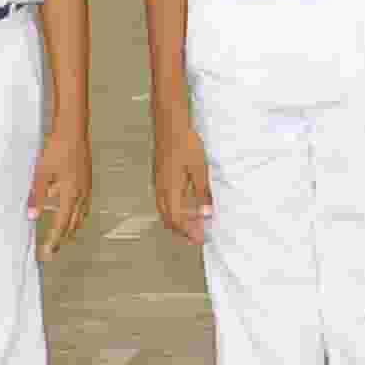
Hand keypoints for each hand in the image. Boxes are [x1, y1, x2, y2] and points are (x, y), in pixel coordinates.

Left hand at [27, 125, 92, 255]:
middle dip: (62, 239)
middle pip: (73, 224)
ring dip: (71, 229)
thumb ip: (37, 197)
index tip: (47, 252)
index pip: (61, 224)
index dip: (53, 239)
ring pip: (81, 216)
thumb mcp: (41, 174)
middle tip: (53, 250)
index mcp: (70, 194)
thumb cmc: (56, 150)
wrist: (73, 132)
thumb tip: (32, 216)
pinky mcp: (87, 182)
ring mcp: (87, 189)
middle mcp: (81, 195)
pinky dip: (77, 216)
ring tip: (61, 237)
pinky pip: (84, 206)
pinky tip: (71, 215)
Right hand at [155, 125, 212, 246]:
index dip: (189, 231)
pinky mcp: (159, 178)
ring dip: (178, 221)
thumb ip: (202, 192)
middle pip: (169, 219)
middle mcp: (161, 189)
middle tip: (198, 237)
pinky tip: (185, 207)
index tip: (200, 239)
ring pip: (166, 211)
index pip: (178, 220)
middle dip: (183, 230)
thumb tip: (206, 213)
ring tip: (193, 226)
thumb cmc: (185, 143)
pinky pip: (164, 201)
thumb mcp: (200, 168)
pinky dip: (175, 210)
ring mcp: (158, 184)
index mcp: (170, 189)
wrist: (170, 125)